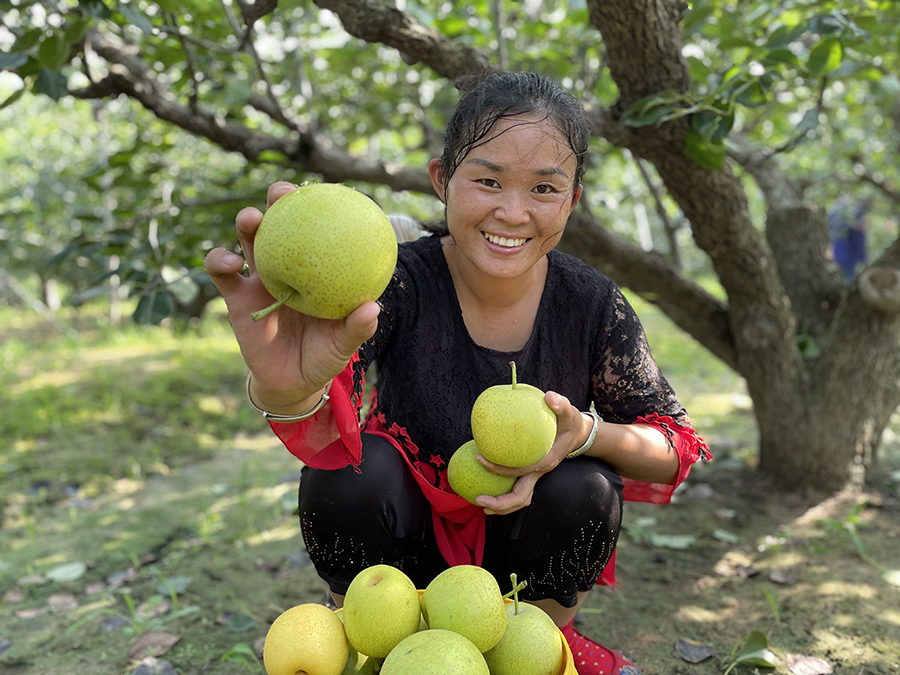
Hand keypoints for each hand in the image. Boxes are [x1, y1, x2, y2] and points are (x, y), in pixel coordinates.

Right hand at [203, 181, 380, 411]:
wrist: (291, 383)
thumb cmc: (323, 357)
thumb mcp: (342, 345)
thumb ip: (356, 328)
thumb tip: (372, 307)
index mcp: (315, 271)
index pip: (317, 231)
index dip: (319, 208)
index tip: (326, 192)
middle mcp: (287, 267)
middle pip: (280, 224)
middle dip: (279, 201)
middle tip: (282, 193)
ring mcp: (259, 279)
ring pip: (249, 240)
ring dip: (247, 223)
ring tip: (252, 220)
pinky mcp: (235, 297)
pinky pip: (222, 274)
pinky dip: (219, 261)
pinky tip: (227, 262)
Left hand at [473, 391, 591, 515]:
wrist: (578, 434)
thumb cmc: (570, 422)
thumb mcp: (569, 411)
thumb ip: (560, 404)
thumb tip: (549, 397)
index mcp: (546, 461)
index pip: (521, 471)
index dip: (500, 469)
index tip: (480, 459)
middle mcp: (540, 472)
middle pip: (521, 498)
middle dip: (500, 504)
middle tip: (477, 500)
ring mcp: (536, 475)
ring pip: (519, 499)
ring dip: (501, 505)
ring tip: (480, 503)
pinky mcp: (531, 473)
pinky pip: (516, 489)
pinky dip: (502, 493)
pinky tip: (486, 486)